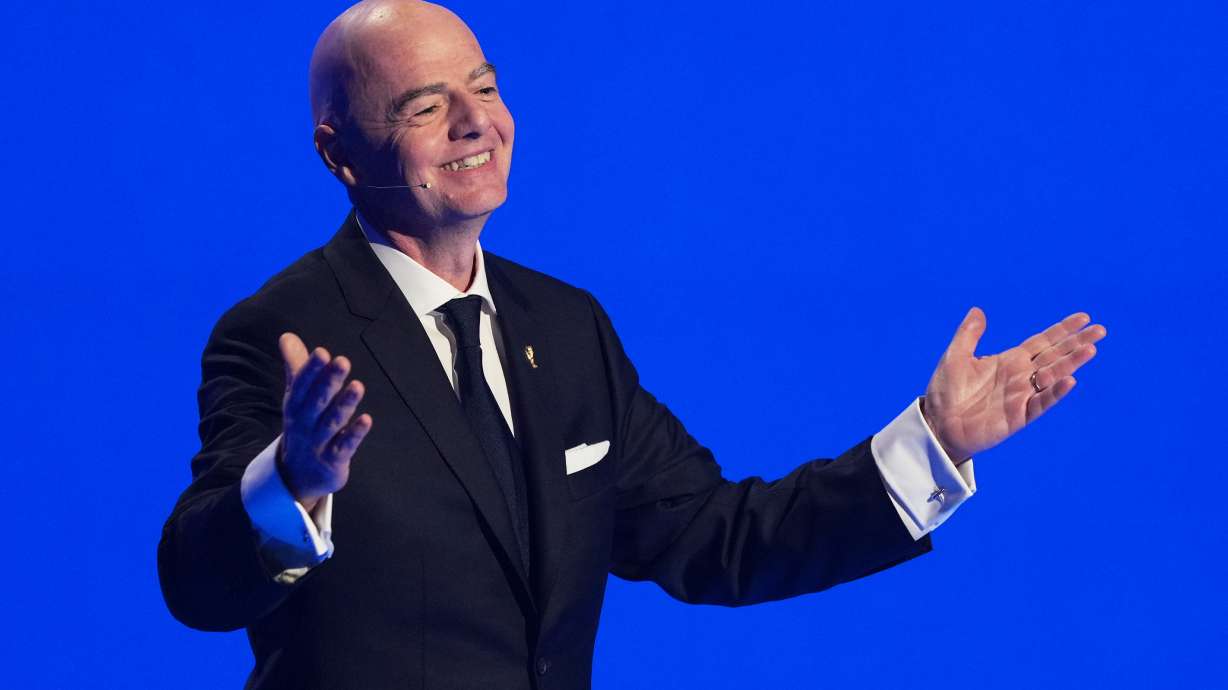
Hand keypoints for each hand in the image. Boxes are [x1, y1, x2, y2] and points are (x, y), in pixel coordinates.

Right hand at [276, 332, 372, 511]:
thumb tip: (286, 336)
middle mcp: (304, 423)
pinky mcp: (333, 460)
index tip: (322, 352)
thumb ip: (297, 367)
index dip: (311, 370)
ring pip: (331, 423)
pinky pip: (344, 447)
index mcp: (295, 405)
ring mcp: (318, 443)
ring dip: (344, 404)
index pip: (301, 385)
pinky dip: (355, 434)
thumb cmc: (303, 427)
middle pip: (316, 401)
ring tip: (358, 386)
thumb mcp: (296, 398)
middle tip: (342, 361)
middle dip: (329, 381)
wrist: (297, 476)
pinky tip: (367, 420)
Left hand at [922, 308, 1105, 462]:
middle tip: (1100, 330)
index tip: (1083, 318)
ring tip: (1090, 349)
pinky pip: (1040, 403)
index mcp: (1009, 361)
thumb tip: (978, 310)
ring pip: (1053, 377)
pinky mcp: (1018, 416)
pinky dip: (1054, 393)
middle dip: (1076, 343)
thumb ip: (969, 335)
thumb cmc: (945, 392)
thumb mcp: (955, 357)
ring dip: (1071, 363)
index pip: (1042, 342)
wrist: (937, 424)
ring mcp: (1022, 396)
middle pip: (1055, 356)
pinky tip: (1069, 381)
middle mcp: (1020, 377)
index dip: (1062, 330)